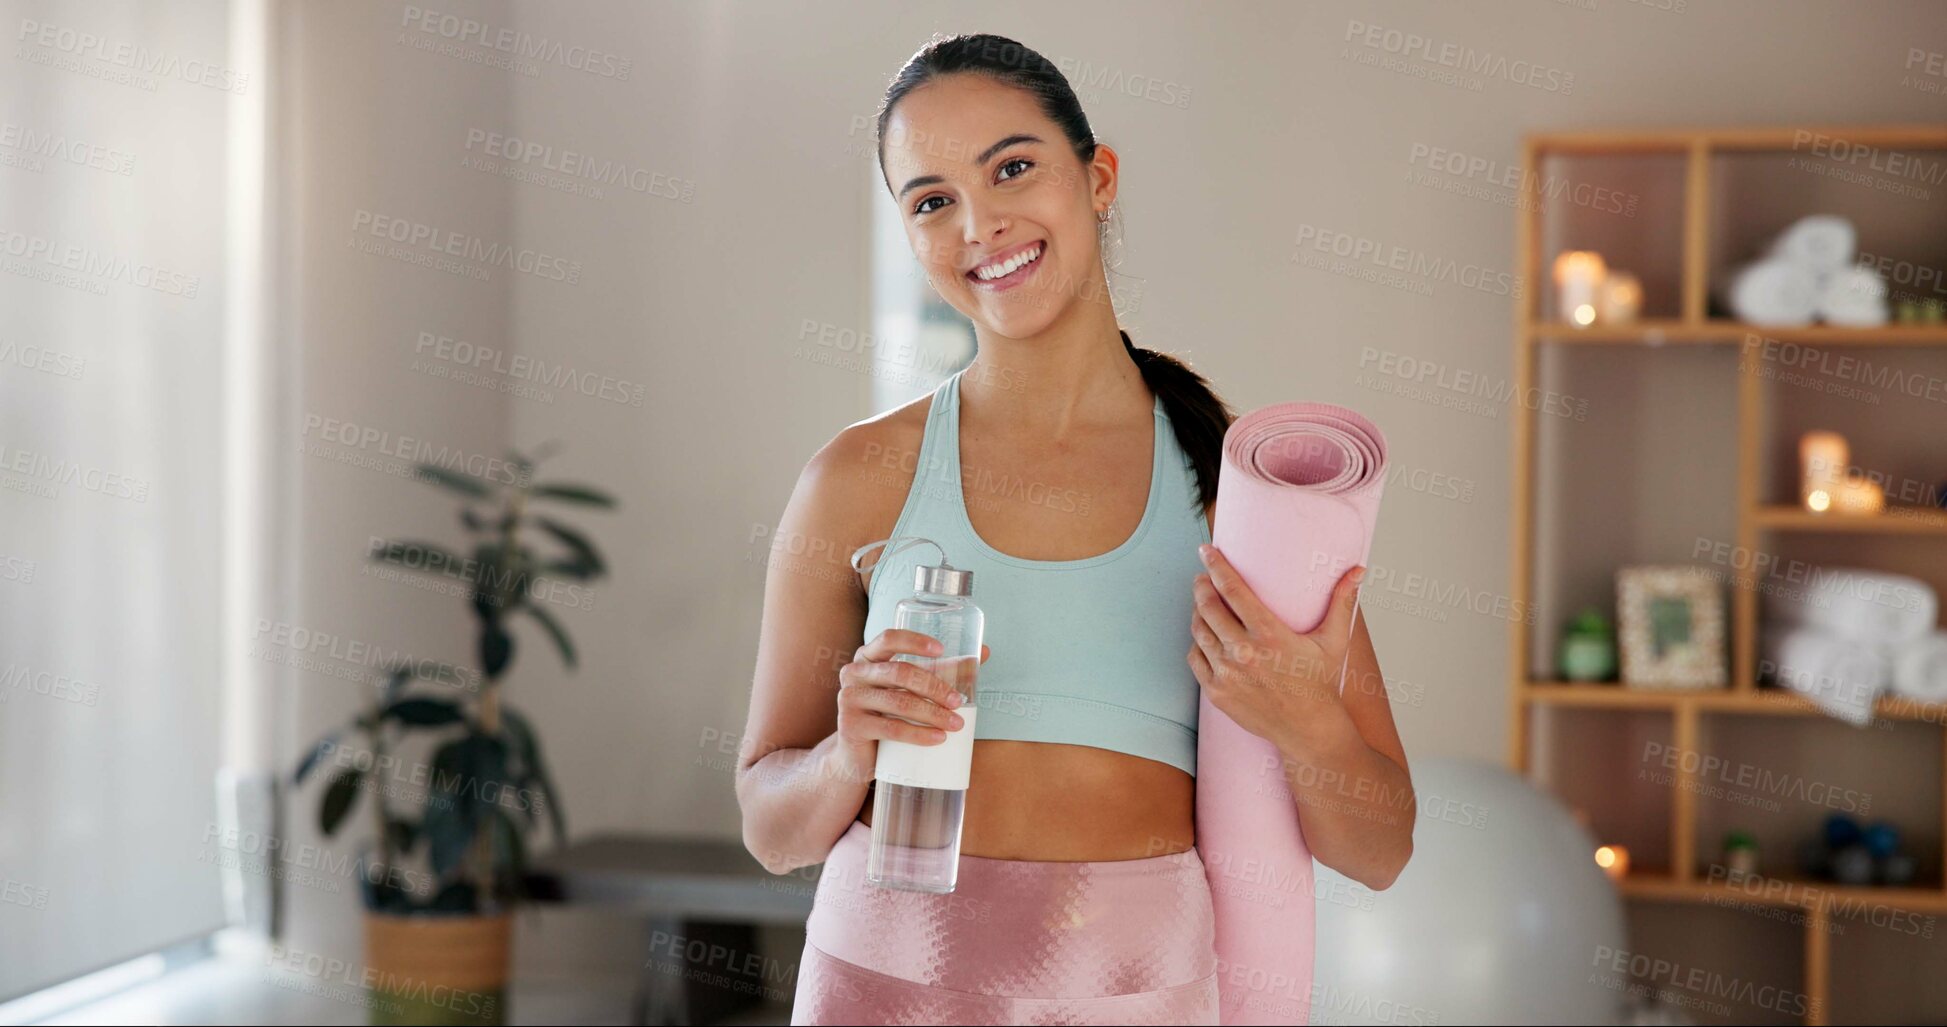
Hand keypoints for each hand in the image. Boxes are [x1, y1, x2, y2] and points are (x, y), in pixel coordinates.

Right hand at [835, 629, 988, 773]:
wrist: (858, 754)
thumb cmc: (888, 713)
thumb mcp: (910, 689)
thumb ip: (942, 669)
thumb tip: (982, 652)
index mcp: (868, 657)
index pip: (889, 639)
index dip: (915, 641)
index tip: (941, 650)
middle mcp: (854, 673)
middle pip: (900, 672)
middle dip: (934, 686)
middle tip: (958, 702)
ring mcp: (849, 699)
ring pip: (898, 702)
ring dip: (932, 713)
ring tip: (955, 724)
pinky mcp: (851, 726)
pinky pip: (890, 728)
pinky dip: (919, 734)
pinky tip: (938, 738)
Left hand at [1187, 543, 1363, 753]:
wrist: (1308, 730)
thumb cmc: (1321, 682)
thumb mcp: (1334, 640)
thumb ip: (1342, 602)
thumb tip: (1358, 569)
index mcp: (1269, 634)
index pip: (1232, 590)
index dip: (1216, 566)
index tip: (1206, 550)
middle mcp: (1244, 652)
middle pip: (1208, 607)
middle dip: (1202, 586)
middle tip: (1203, 577)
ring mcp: (1227, 674)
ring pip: (1198, 631)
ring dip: (1197, 612)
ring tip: (1203, 603)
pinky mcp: (1217, 692)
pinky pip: (1195, 658)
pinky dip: (1197, 643)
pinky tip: (1205, 636)